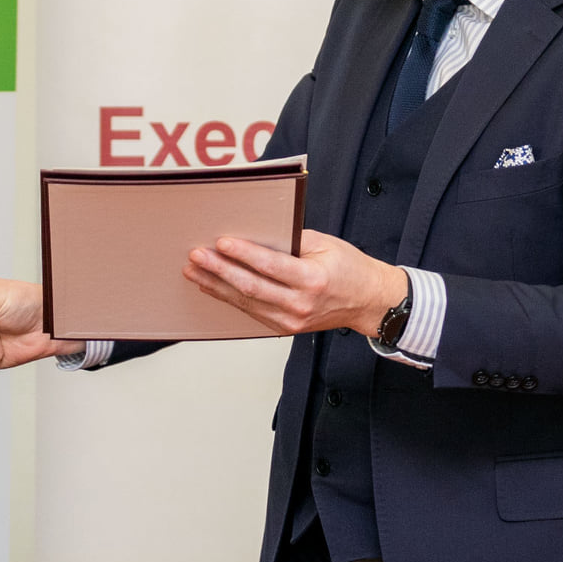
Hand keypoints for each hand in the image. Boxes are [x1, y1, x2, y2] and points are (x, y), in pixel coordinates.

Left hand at [182, 229, 407, 337]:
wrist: (368, 302)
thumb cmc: (350, 269)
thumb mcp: (326, 245)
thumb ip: (291, 241)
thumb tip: (255, 234)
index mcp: (313, 281)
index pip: (270, 266)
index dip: (243, 254)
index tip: (220, 243)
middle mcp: (300, 305)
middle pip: (251, 287)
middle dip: (219, 270)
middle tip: (196, 256)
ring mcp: (291, 320)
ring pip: (246, 302)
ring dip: (216, 286)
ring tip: (193, 271)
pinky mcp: (284, 327)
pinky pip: (251, 311)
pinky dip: (229, 298)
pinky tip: (212, 287)